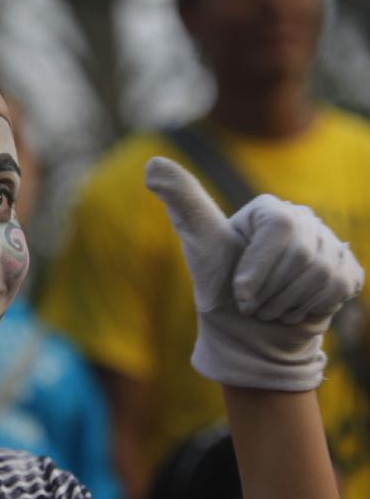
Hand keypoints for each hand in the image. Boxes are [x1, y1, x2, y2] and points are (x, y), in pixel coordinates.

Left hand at [145, 157, 363, 390]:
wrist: (246, 334)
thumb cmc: (218, 288)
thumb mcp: (199, 244)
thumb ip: (182, 201)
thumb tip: (152, 164)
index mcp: (268, 209)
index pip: (281, 227)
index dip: (259, 268)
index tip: (239, 293)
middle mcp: (303, 219)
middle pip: (303, 255)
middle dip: (270, 292)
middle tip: (251, 306)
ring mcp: (329, 244)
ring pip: (323, 274)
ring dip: (287, 304)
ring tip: (268, 309)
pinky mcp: (346, 268)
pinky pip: (340, 286)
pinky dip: (311, 309)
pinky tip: (292, 310)